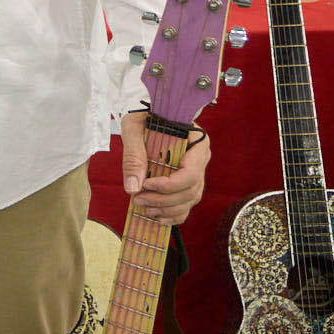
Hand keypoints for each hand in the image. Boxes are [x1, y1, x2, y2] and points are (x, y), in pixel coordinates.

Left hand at [120, 112, 210, 226]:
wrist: (150, 115)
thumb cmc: (144, 117)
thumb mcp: (134, 128)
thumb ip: (133, 155)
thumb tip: (133, 188)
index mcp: (196, 142)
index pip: (190, 173)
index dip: (169, 185)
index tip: (146, 185)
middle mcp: (200, 159)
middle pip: (190, 190)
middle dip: (163, 200)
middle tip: (138, 199)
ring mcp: (197, 172)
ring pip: (189, 200)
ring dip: (167, 209)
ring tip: (144, 207)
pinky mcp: (188, 182)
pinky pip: (187, 205)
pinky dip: (174, 215)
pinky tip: (158, 218)